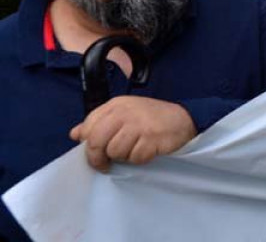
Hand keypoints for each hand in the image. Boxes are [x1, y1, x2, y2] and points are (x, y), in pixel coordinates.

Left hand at [69, 96, 196, 171]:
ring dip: (124, 157)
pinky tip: (148, 151)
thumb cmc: (151, 118)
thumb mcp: (124, 114)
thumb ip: (100, 122)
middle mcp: (124, 112)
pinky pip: (135, 157)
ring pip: (115, 151)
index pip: (89, 126)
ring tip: (135, 150)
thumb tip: (75, 134)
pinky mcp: (151, 138)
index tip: (96, 152)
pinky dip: (140, 159)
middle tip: (104, 165)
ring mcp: (138, 125)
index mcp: (115, 105)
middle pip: (96, 141)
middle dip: (97, 158)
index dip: (88, 143)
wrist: (184, 119)